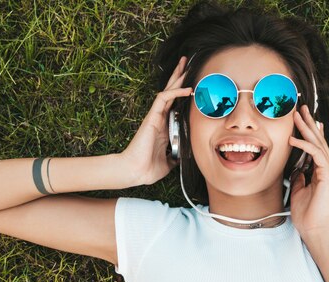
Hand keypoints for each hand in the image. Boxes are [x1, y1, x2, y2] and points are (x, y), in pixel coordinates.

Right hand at [120, 56, 192, 185]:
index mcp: (164, 128)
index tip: (193, 85)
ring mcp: (155, 117)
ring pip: (167, 91)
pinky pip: (163, 98)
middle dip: (178, 77)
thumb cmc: (147, 168)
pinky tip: (187, 88)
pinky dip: (176, 91)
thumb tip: (183, 157)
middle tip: (187, 63)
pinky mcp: (152, 117)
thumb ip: (175, 157)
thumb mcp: (168, 163)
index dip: (182, 94)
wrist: (135, 171)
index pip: (174, 105)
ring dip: (177, 78)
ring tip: (185, 65)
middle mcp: (159, 119)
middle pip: (170, 93)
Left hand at [288, 105, 328, 239]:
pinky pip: (316, 155)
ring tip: (298, 115)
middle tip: (301, 108)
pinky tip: (294, 139)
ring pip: (319, 144)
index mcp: (321, 174)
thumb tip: (296, 170)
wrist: (315, 230)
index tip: (303, 121)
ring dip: (307, 128)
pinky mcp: (328, 176)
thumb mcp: (298, 193)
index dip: (310, 134)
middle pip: (318, 142)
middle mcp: (327, 170)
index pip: (316, 149)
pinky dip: (305, 145)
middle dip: (309, 124)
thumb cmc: (307, 216)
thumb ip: (299, 180)